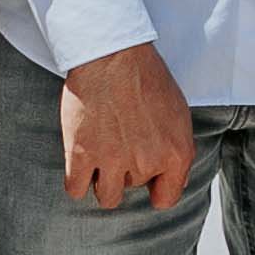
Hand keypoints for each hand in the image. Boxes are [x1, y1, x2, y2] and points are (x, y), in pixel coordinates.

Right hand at [57, 45, 197, 213]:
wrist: (113, 55)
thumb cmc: (146, 78)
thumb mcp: (178, 114)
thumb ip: (176, 149)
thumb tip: (172, 178)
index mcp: (176, 154)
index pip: (167, 198)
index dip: (156, 187)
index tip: (148, 177)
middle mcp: (147, 163)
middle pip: (133, 188)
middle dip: (128, 169)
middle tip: (121, 141)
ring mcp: (113, 161)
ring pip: (107, 197)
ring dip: (104, 180)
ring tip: (101, 156)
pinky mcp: (81, 155)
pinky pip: (75, 189)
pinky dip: (77, 181)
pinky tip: (80, 164)